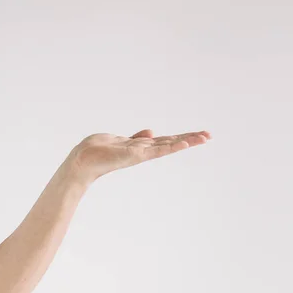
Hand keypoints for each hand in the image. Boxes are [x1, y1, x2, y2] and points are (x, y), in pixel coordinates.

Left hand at [65, 129, 211, 183]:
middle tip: (210, 136)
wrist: (82, 161)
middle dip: (191, 139)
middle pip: (172, 142)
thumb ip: (137, 137)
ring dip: (187, 141)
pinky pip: (158, 150)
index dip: (183, 136)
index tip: (200, 134)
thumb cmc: (98, 151)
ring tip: (204, 138)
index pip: (167, 140)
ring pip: (169, 145)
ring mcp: (142, 154)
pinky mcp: (136, 155)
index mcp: (142, 147)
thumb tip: (152, 131)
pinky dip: (172, 146)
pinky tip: (184, 143)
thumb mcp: (121, 140)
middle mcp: (145, 151)